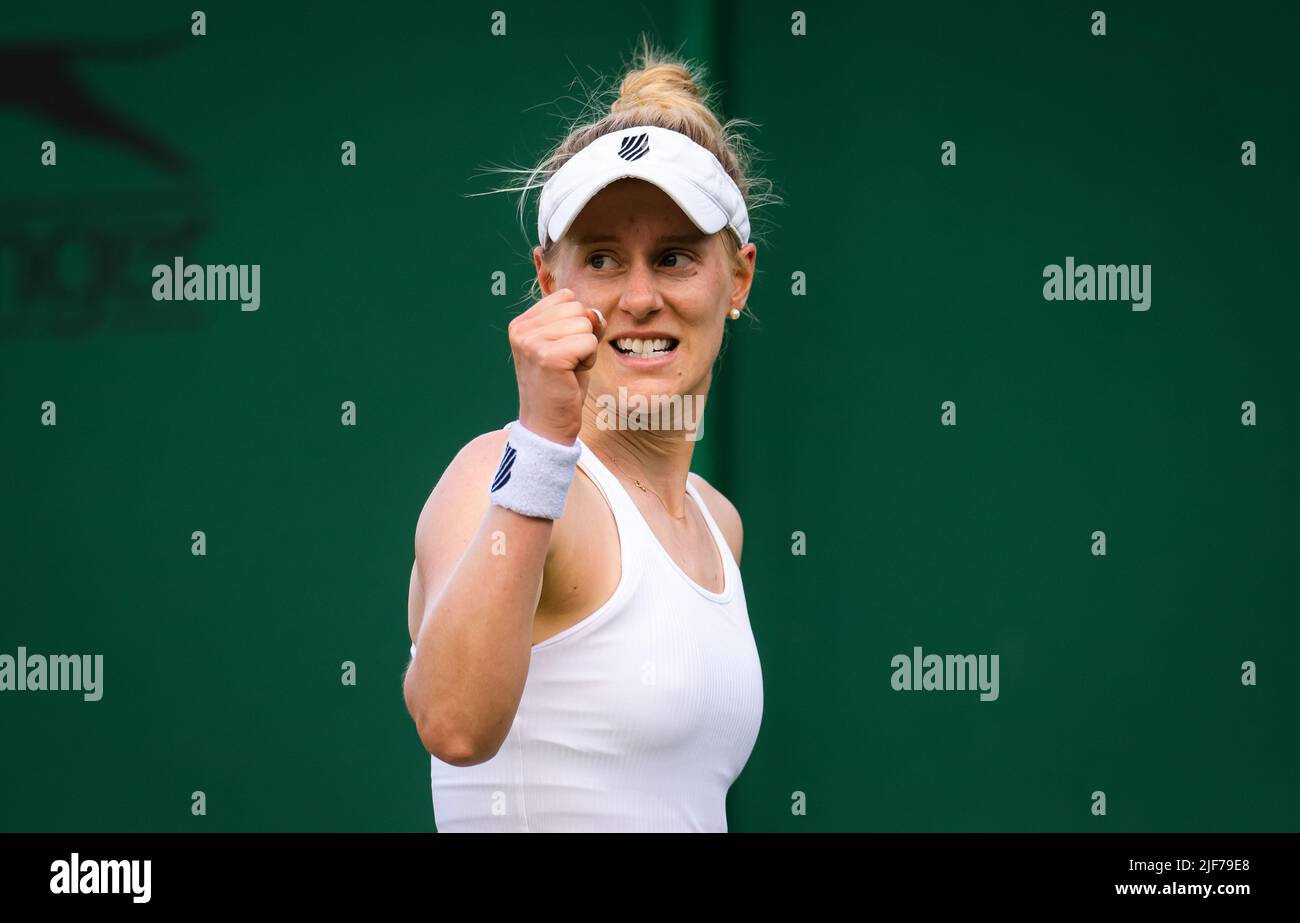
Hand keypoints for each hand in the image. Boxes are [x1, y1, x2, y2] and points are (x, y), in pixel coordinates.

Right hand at [508, 287, 605, 444]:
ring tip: (568, 369)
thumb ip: (579, 322)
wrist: (547, 426)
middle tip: (567, 363)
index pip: (566, 297)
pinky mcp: (547, 356)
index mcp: (522, 322)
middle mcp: (521, 329)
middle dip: (582, 335)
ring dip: (586, 349)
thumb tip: (596, 314)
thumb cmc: (560, 386)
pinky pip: (588, 342)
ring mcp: (531, 342)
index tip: (564, 350)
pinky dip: (588, 360)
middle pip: (577, 308)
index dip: (576, 323)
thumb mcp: (567, 345)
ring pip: (584, 324)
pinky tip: (572, 376)